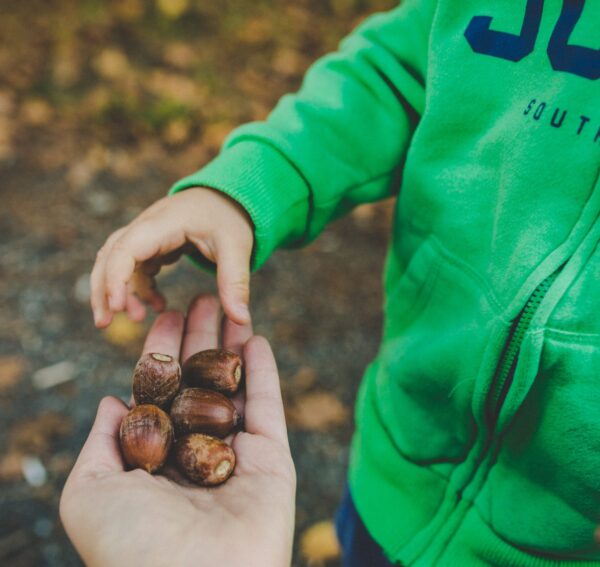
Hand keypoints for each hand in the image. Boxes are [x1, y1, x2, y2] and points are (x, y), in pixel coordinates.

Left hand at [60, 296, 295, 566]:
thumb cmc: (130, 544)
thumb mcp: (89, 492)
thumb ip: (99, 442)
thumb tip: (111, 399)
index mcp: (155, 457)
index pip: (161, 390)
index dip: (162, 350)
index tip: (167, 314)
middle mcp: (195, 451)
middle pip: (200, 381)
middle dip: (200, 338)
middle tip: (203, 297)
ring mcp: (235, 454)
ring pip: (234, 387)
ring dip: (233, 345)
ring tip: (232, 304)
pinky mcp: (271, 460)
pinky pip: (268, 407)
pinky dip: (265, 372)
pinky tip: (257, 338)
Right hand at [90, 188, 253, 327]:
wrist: (228, 196)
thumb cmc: (230, 217)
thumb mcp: (237, 248)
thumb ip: (236, 282)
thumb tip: (242, 319)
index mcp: (165, 222)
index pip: (127, 248)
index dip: (116, 278)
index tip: (118, 308)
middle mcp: (147, 225)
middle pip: (110, 255)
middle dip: (103, 290)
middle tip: (104, 323)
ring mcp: (146, 233)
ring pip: (116, 262)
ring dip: (118, 291)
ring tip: (134, 319)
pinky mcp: (151, 243)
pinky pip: (134, 267)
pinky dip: (139, 288)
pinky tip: (157, 305)